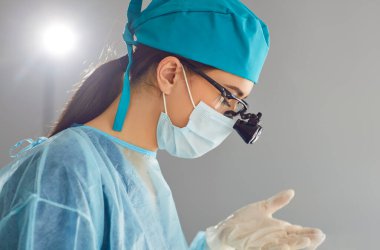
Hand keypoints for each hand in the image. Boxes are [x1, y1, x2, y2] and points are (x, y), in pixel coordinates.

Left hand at [205, 189, 325, 249]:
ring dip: (294, 245)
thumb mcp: (262, 208)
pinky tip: (284, 245)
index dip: (309, 232)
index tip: (321, 233)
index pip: (297, 232)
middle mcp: (274, 238)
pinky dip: (275, 248)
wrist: (226, 229)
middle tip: (318, 237)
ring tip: (305, 241)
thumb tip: (291, 191)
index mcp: (278, 229)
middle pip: (294, 240)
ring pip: (282, 246)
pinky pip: (265, 249)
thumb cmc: (244, 221)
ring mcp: (264, 244)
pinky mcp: (253, 247)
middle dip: (306, 239)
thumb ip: (277, 201)